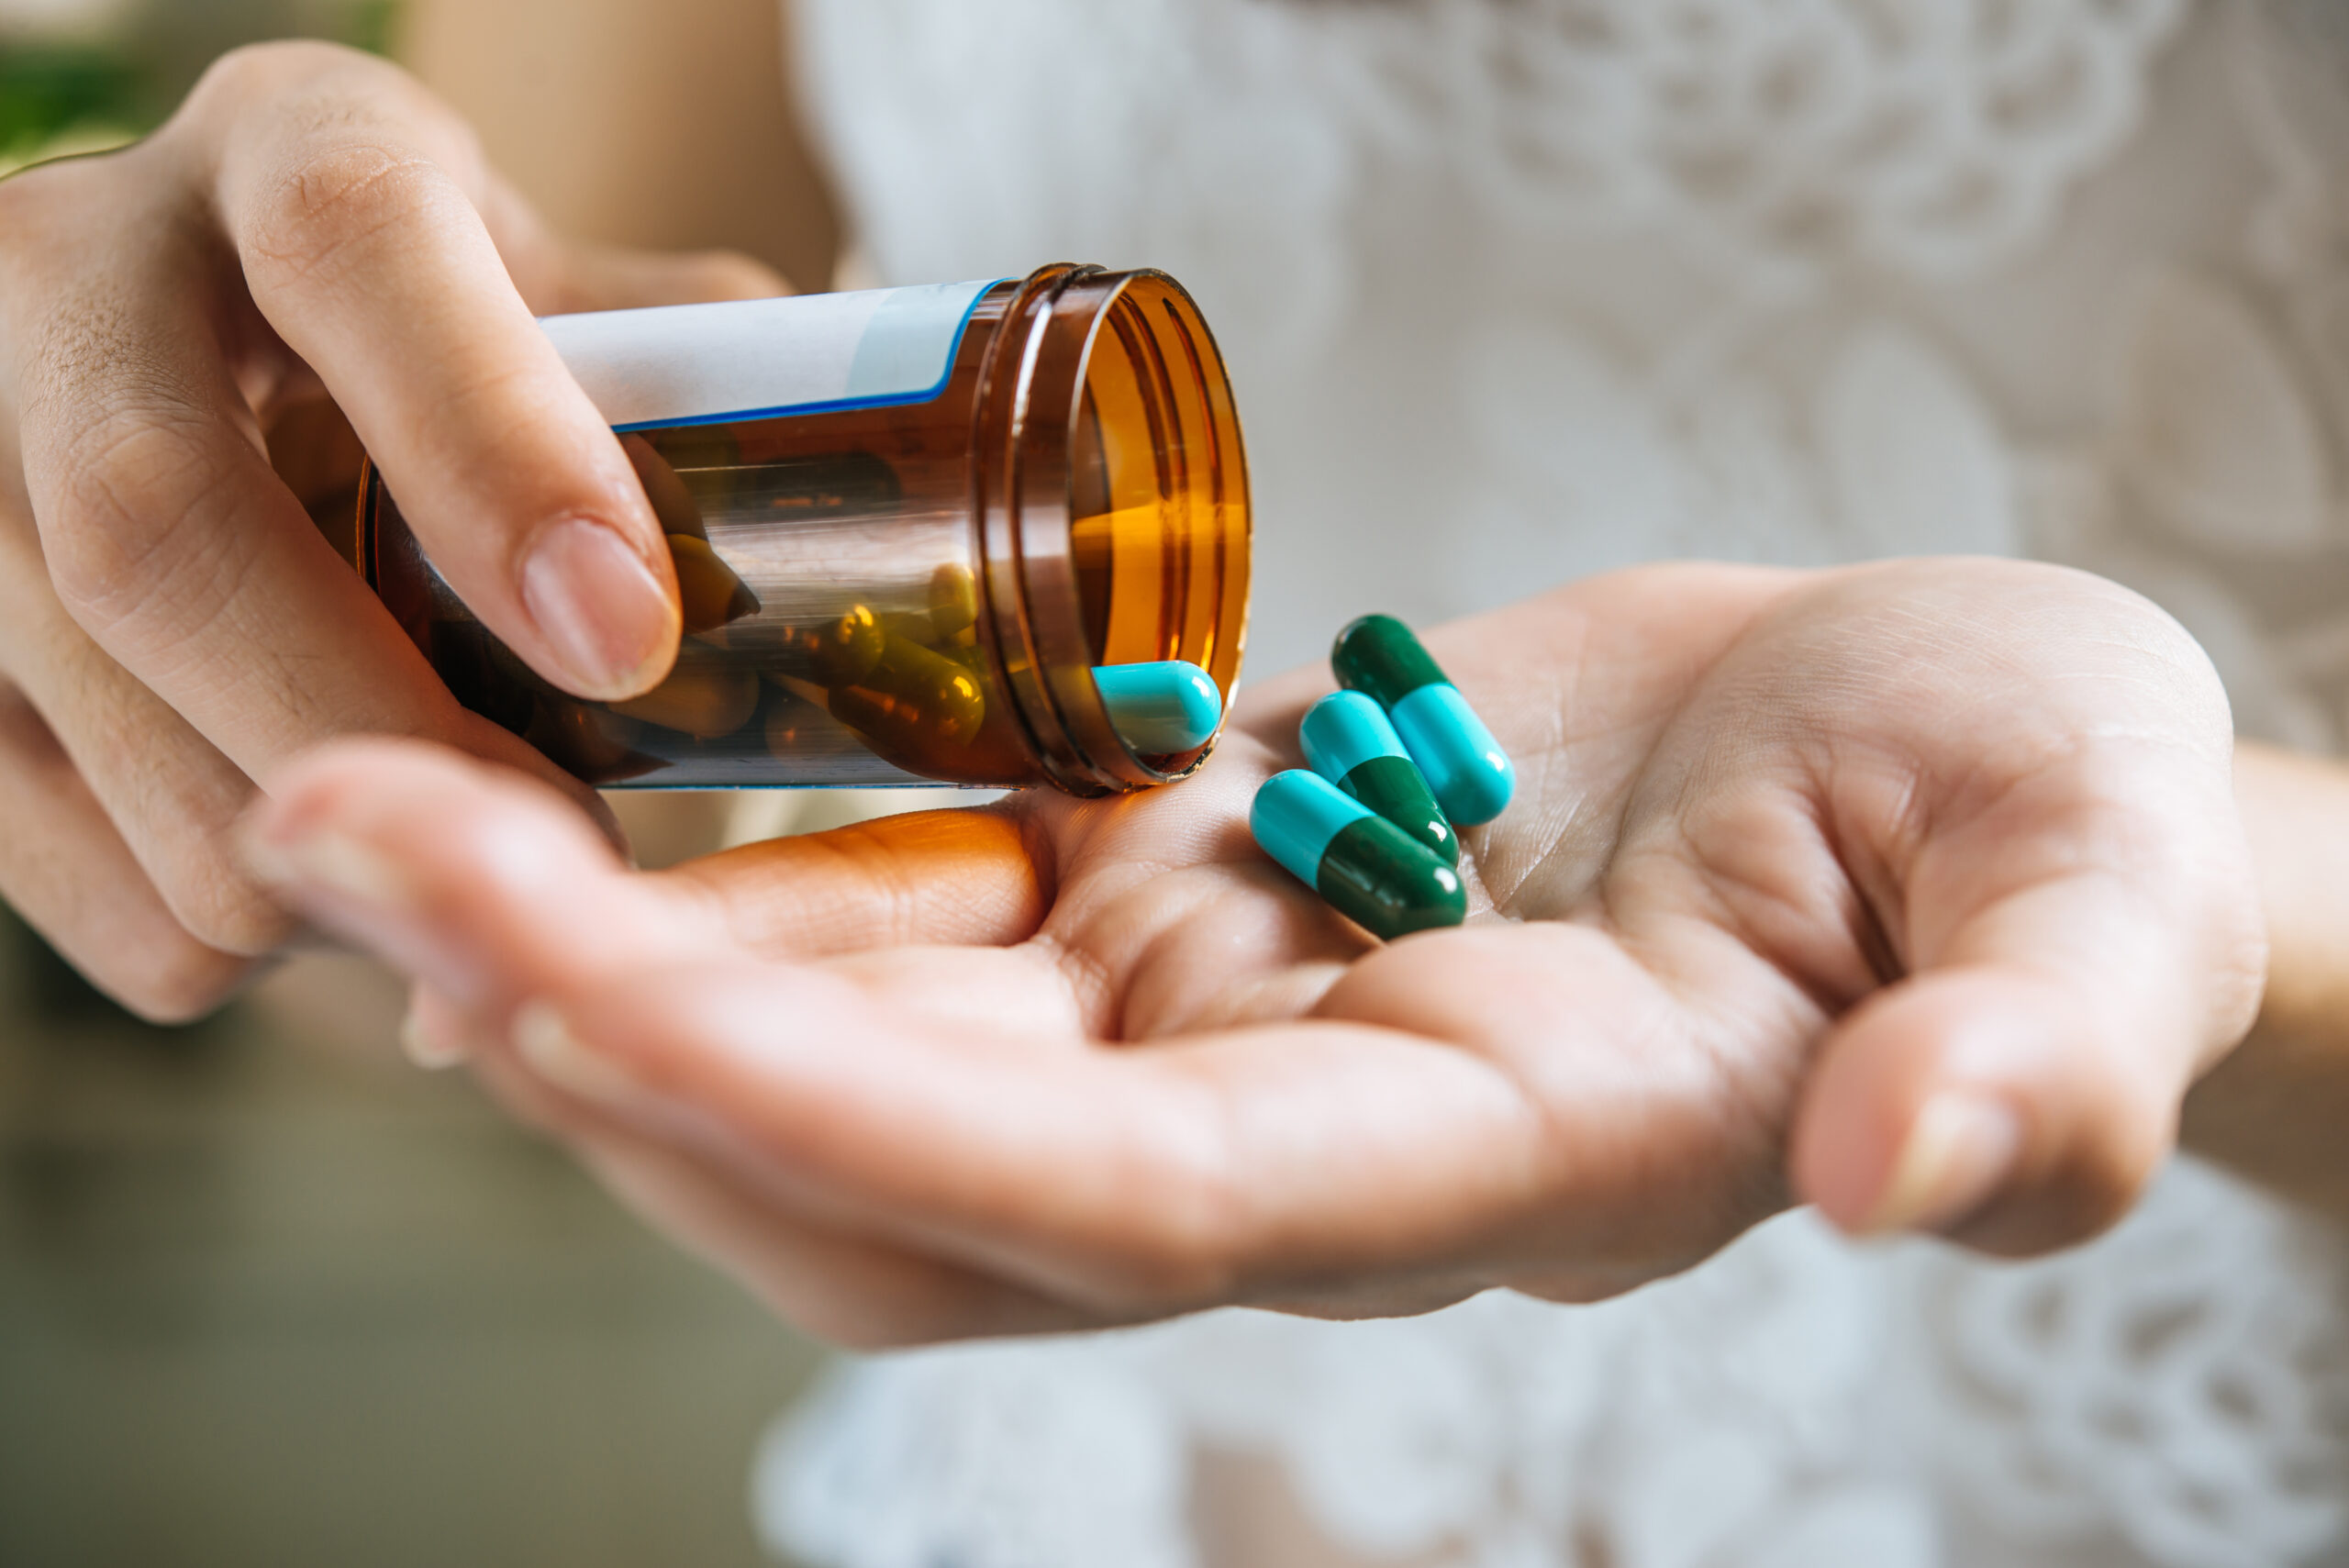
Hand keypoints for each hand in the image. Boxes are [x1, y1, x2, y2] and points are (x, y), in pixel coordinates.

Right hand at [0, 41, 785, 1017]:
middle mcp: (70, 267)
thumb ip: (712, 400)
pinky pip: (37, 845)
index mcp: (292, 153)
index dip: (490, 451)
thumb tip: (883, 549)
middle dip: (381, 732)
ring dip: (313, 848)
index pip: (357, 252)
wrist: (232, 344)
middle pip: (165, 527)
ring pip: (93, 710)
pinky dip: (206, 922)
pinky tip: (322, 876)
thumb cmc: (470, 348)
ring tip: (462, 870)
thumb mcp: (585, 314)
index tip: (626, 638)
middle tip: (561, 864)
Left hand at [247, 559, 2266, 1343]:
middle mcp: (1310, 1129)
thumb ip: (2041, 1055)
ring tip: (370, 794)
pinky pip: (926, 912)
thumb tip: (1935, 1176)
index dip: (852, 1117)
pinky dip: (751, 857)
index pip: (1130, 1202)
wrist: (1956, 757)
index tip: (569, 993)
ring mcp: (1230, 1013)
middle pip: (912, 1159)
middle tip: (343, 837)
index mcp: (1499, 1161)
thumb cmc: (2049, 823)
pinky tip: (585, 756)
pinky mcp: (1193, 885)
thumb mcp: (2099, 909)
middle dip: (621, 1028)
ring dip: (621, 944)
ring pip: (869, 1052)